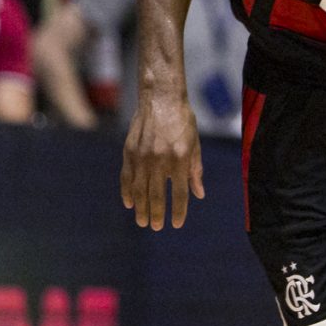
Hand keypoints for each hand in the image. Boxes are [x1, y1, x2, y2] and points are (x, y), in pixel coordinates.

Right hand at [120, 90, 203, 229]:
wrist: (161, 99)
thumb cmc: (182, 121)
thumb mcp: (195, 145)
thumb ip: (195, 171)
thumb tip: (199, 194)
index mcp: (180, 159)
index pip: (180, 194)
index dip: (178, 211)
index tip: (176, 224)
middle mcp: (160, 160)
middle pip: (157, 196)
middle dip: (156, 214)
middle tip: (155, 227)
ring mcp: (142, 157)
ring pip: (139, 190)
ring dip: (140, 208)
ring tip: (142, 221)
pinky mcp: (129, 152)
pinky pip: (126, 177)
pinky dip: (127, 192)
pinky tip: (129, 203)